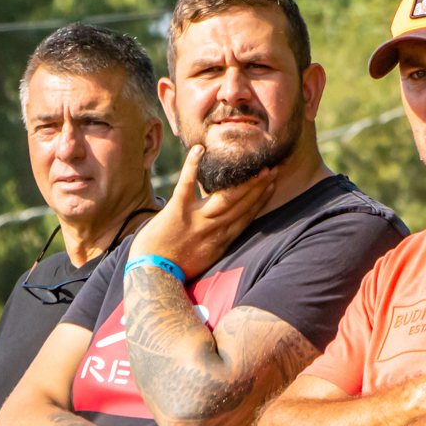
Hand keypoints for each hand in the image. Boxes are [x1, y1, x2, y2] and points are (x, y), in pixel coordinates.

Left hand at [129, 145, 276, 278]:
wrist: (153, 275)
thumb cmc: (177, 267)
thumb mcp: (206, 257)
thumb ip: (217, 240)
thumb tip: (226, 226)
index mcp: (222, 239)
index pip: (248, 215)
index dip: (262, 199)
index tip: (273, 184)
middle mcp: (214, 228)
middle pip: (242, 204)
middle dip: (259, 186)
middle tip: (272, 168)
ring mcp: (196, 219)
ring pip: (226, 197)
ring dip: (243, 180)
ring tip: (254, 165)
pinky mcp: (176, 211)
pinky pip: (186, 185)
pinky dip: (192, 166)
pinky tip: (199, 150)